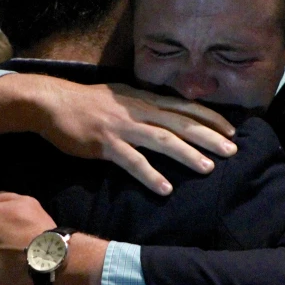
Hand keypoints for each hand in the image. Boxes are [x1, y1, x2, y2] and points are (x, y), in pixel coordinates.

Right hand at [0, 75, 238, 194]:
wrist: (51, 103)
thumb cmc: (85, 102)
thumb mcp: (120, 95)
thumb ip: (143, 103)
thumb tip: (167, 112)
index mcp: (143, 98)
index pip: (184, 107)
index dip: (210, 118)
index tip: (231, 129)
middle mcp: (137, 109)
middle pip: (180, 123)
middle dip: (209, 136)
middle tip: (233, 150)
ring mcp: (122, 127)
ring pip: (162, 140)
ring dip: (187, 154)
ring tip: (208, 168)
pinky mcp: (105, 144)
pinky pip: (132, 162)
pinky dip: (150, 175)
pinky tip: (165, 189)